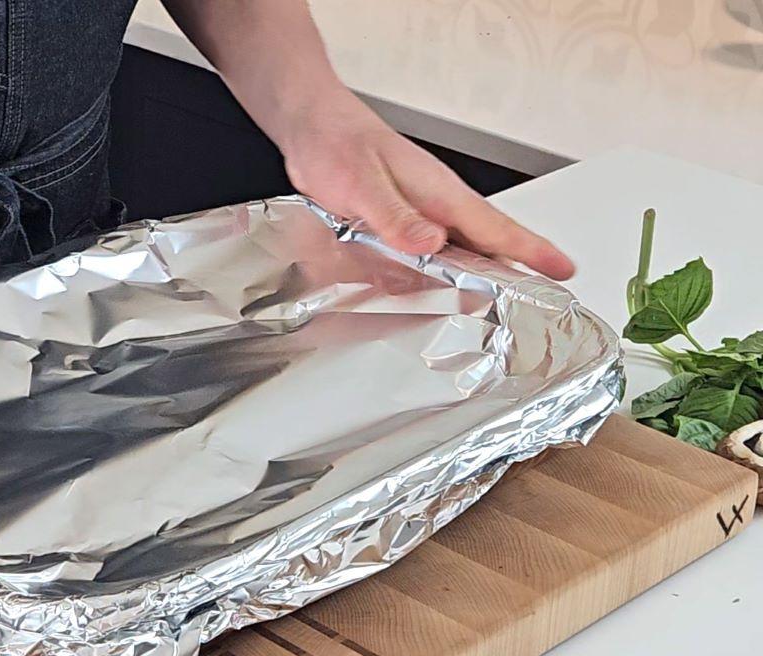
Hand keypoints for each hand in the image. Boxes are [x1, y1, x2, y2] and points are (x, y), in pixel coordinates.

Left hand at [277, 88, 574, 279]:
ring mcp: (419, 212)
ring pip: (461, 250)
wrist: (312, 126)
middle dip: (518, 273)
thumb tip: (432, 242)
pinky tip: (443, 290)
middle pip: (487, 244)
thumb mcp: (362, 184)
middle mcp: (435, 204)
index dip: (531, 252)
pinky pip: (433, 251)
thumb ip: (394, 215)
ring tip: (503, 309)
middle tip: (544, 307)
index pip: (495, 227)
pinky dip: (445, 271)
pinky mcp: (399, 220)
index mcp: (438, 193)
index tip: (564, 270)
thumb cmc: (337, 145)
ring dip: (482, 276)